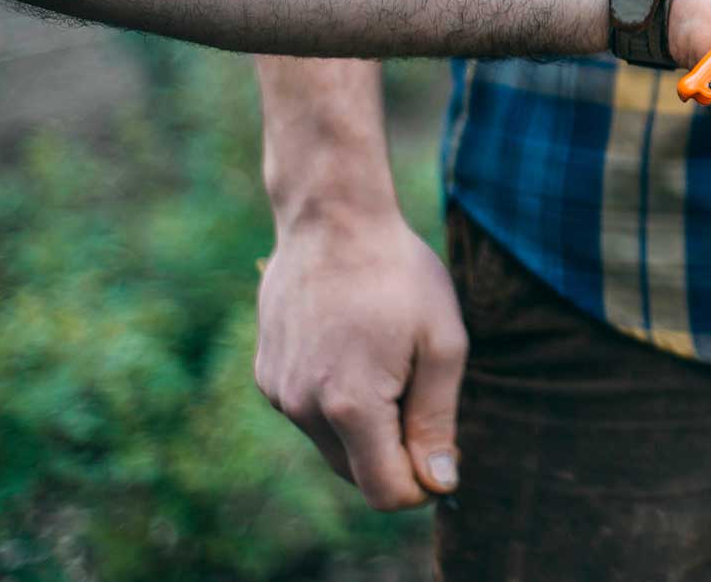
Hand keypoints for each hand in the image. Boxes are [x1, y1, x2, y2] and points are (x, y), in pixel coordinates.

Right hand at [254, 204, 466, 509]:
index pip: (385, 492)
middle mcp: (304, 408)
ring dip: (365, 423)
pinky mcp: (266, 374)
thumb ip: (438, 419)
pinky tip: (355, 345)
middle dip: (394, 452)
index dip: (422, 483)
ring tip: (387, 356)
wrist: (332, 217)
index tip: (443, 450)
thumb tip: (438, 482)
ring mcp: (278, 391)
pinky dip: (336, 398)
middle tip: (421, 390)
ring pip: (332, 443)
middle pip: (357, 473)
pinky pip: (309, 411)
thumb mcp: (443, 343)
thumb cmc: (398, 275)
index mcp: (351, 406)